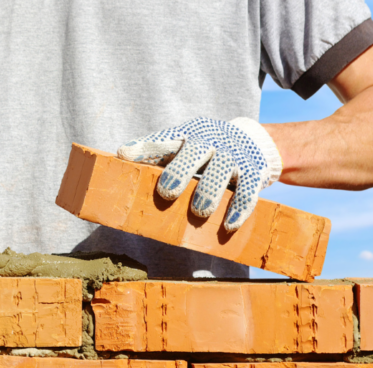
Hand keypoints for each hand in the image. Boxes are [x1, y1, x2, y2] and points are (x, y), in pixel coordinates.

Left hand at [117, 117, 282, 230]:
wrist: (253, 142)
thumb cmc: (203, 152)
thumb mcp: (181, 148)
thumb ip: (155, 157)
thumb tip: (119, 163)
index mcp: (185, 137)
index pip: (162, 140)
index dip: (143, 147)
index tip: (124, 155)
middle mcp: (208, 143)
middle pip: (194, 152)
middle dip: (180, 172)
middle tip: (167, 193)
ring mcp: (232, 157)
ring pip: (221, 170)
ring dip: (210, 192)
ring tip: (200, 213)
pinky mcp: (253, 173)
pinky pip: (247, 190)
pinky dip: (239, 208)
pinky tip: (229, 225)